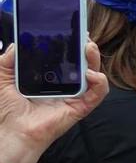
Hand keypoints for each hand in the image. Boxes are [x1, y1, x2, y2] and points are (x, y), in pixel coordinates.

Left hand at [0, 42, 108, 162]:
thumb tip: (17, 42)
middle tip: (83, 35)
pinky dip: (99, 82)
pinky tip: (90, 74)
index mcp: (49, 77)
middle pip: (84, 62)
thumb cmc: (7, 109)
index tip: (73, 29)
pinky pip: (98, 93)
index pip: (66, 57)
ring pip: (95, 73)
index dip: (73, 42)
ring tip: (88, 48)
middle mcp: (65, 85)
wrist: (11, 132)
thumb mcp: (3, 78)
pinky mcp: (81, 107)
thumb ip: (9, 59)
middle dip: (87, 46)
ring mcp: (75, 96)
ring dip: (95, 58)